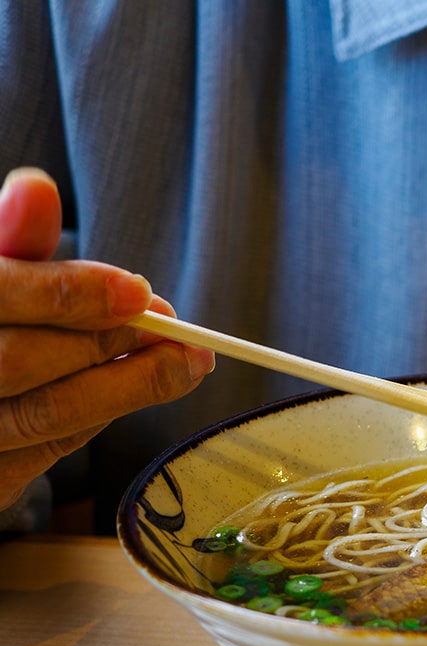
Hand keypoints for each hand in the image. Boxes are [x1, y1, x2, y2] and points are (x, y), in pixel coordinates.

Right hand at [0, 167, 214, 509]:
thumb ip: (15, 239)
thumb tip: (36, 187)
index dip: (68, 294)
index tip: (139, 290)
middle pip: (22, 362)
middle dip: (108, 342)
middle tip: (173, 328)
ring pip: (46, 416)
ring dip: (129, 387)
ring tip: (184, 362)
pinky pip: (49, 453)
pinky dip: (101, 418)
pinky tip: (134, 388)